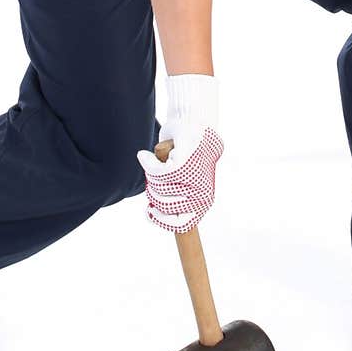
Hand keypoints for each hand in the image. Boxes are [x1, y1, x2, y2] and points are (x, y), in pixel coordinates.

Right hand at [136, 75, 223, 232]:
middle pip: (163, 206)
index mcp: (203, 202)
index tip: (150, 211)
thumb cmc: (191, 155)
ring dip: (151, 175)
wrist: (197, 125)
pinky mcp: (183, 165)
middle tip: (156, 178)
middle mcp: (201, 195)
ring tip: (158, 163)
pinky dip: (149, 163)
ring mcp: (193, 182)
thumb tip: (153, 210)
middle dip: (153, 192)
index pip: (180, 225)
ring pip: (157, 188)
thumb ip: (173, 197)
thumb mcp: (185, 182)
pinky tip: (149, 155)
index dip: (161, 221)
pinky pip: (156, 173)